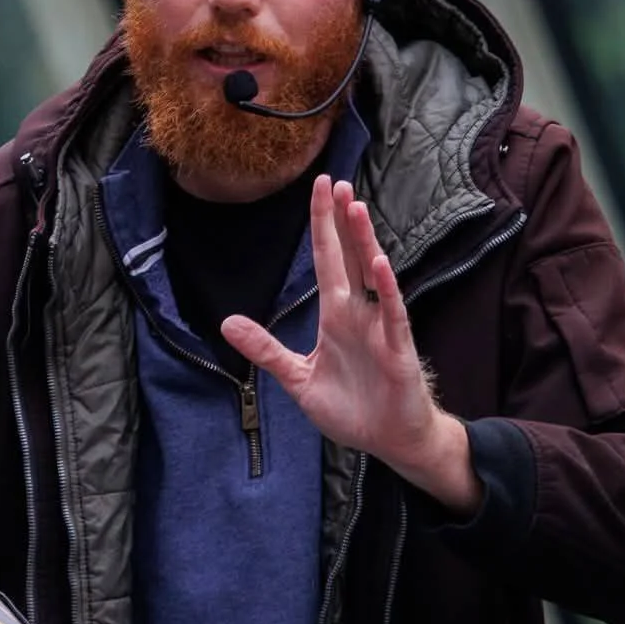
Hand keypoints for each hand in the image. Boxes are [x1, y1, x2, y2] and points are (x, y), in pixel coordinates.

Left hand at [221, 176, 482, 511]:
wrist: (388, 441)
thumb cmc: (351, 408)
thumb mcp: (298, 378)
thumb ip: (265, 349)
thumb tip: (226, 322)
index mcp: (337, 315)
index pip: (328, 260)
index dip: (322, 225)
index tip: (320, 189)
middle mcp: (360, 312)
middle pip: (350, 256)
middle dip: (342, 220)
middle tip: (336, 182)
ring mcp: (380, 327)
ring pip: (374, 274)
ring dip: (364, 241)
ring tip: (355, 207)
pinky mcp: (397, 348)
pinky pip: (393, 312)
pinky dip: (386, 288)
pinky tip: (378, 262)